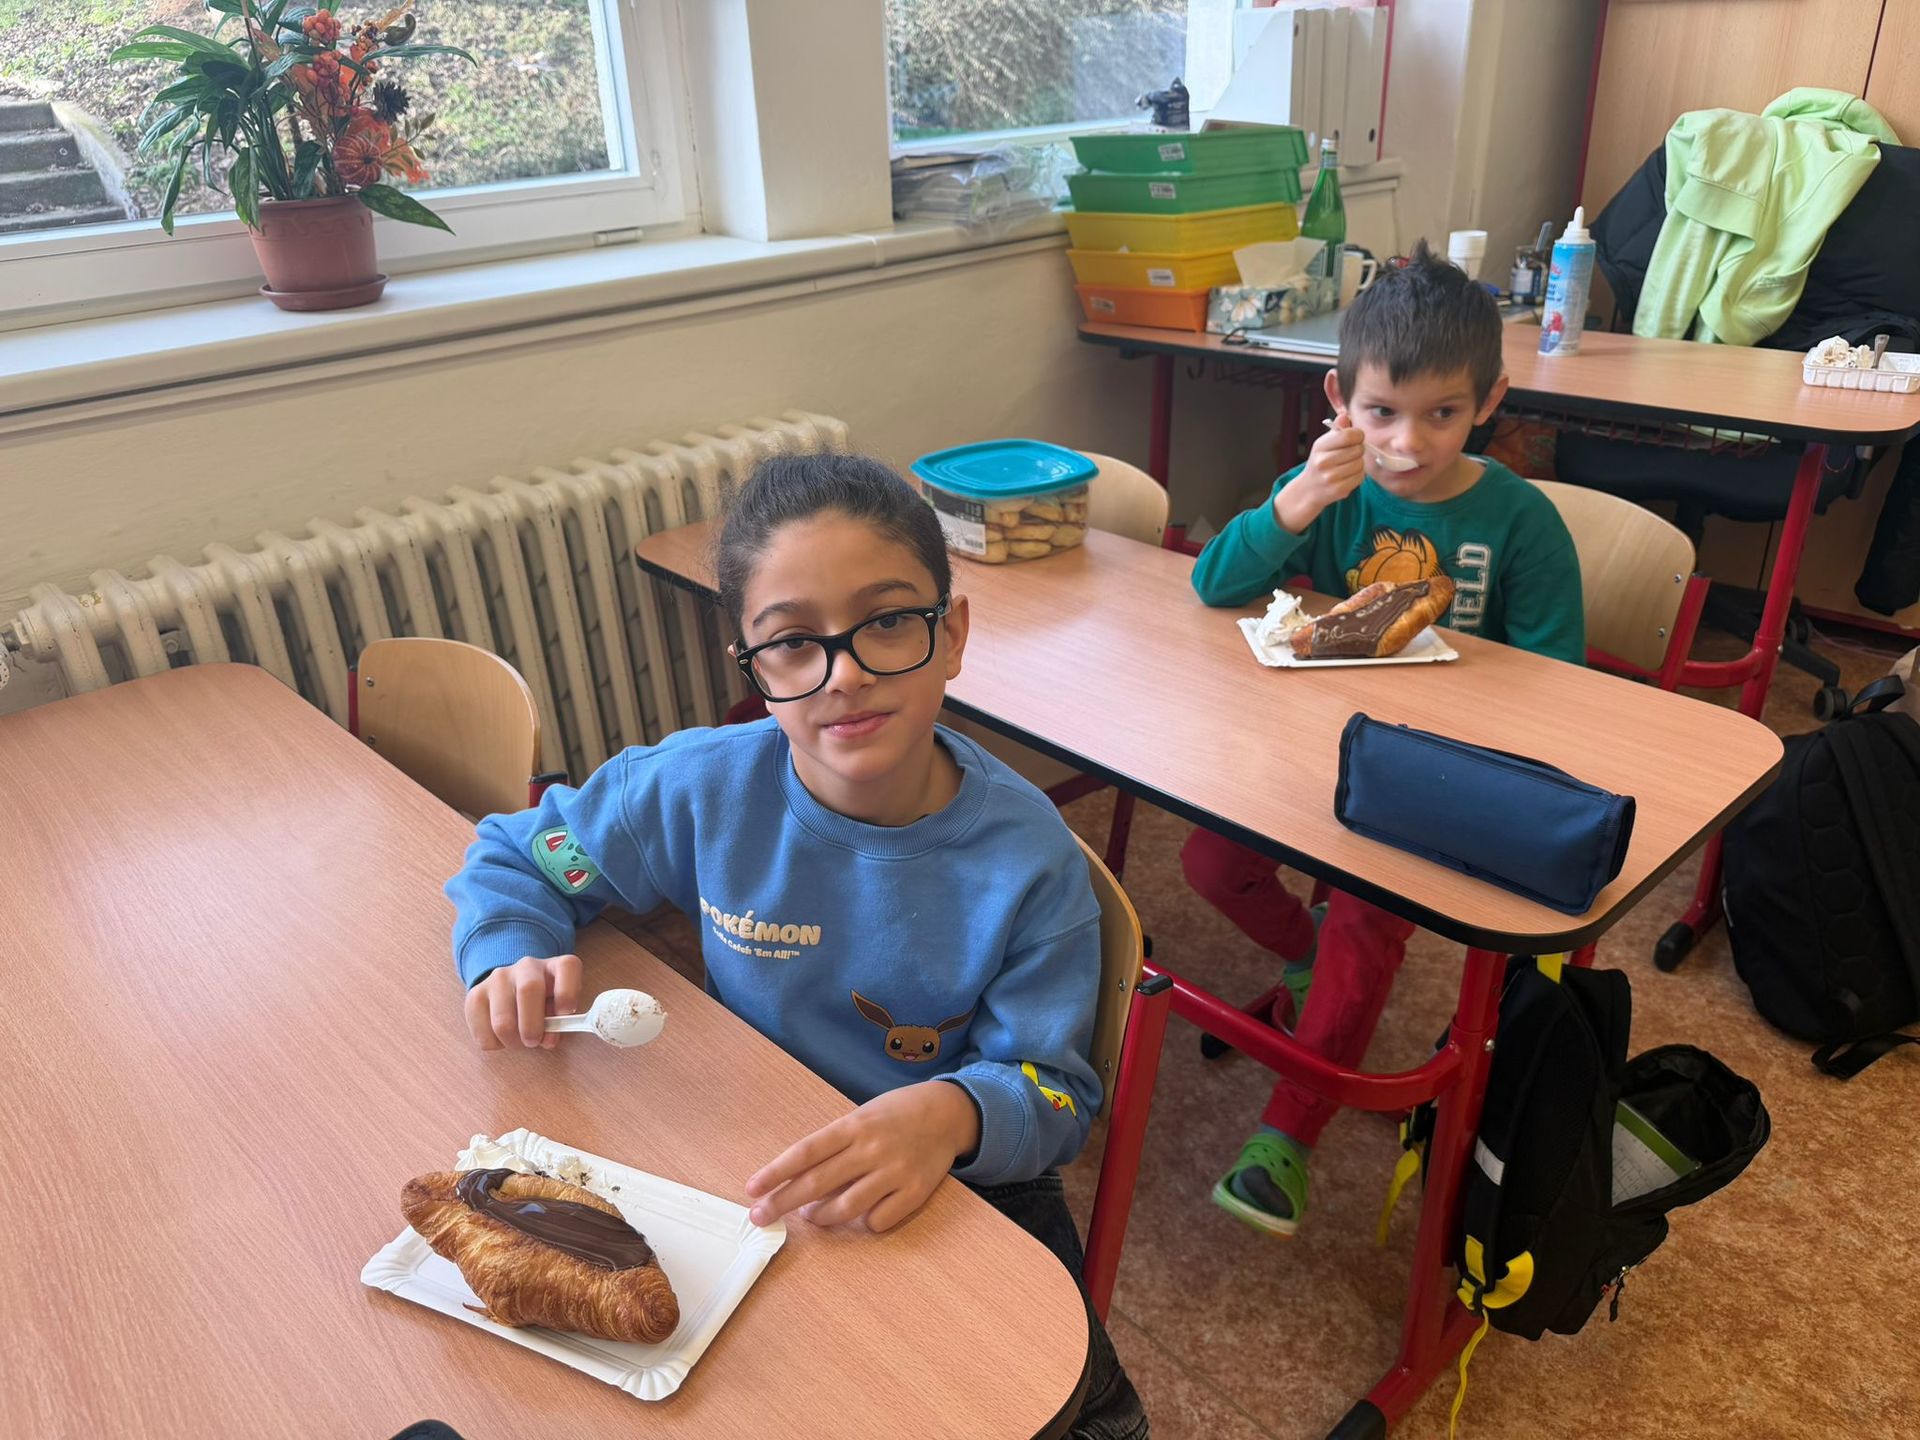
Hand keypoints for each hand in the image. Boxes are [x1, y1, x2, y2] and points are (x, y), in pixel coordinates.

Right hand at [464, 954, 582, 1050]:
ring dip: (512, 1041)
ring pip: (502, 1019)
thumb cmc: (543, 1004)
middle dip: (532, 1026)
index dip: (568, 993)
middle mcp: (527, 966)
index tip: (565, 1013)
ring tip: (518, 1042)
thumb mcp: (559, 1008)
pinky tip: (501, 1038)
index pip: (567, 967)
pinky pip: (482, 1030)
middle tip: (533, 1042)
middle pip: (528, 990)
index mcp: (555, 967)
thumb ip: (558, 1022)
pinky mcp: (475, 994)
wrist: (510, 988)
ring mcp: (498, 978)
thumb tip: (547, 1039)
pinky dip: (494, 1044)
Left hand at [744, 1082, 981, 1232]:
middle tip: (760, 1217)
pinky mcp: (915, 1192)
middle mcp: (872, 1148)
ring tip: (810, 1216)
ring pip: (845, 1207)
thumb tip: (797, 1180)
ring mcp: (895, 1172)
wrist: (948, 1112)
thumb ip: (834, 1146)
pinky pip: (878, 1220)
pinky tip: (859, 1213)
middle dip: (782, 1202)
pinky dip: (862, 1222)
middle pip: (817, 1183)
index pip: (806, 1152)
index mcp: (854, 1125)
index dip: (775, 1172)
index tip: (752, 1188)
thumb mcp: (861, 1117)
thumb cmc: (895, 1115)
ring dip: (820, 1217)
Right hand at [1275, 412, 1365, 533]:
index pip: (1349, 435)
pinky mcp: (1339, 490)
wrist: (1309, 489)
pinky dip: (1358, 475)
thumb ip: (1337, 429)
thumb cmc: (1320, 463)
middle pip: (1358, 449)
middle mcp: (1324, 462)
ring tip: (1347, 465)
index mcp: (1320, 446)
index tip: (1355, 438)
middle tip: (1350, 453)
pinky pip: (1360, 477)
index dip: (1357, 434)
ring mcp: (1331, 477)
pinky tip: (1348, 475)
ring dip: (1358, 463)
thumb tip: (1345, 416)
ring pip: (1360, 463)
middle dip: (1358, 449)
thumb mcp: (1324, 444)